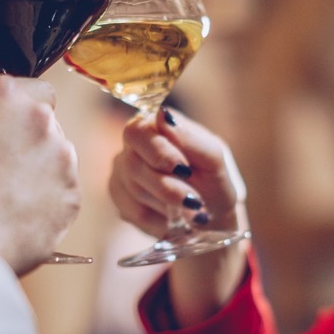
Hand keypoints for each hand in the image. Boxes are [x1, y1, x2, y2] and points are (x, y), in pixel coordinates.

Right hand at [0, 76, 80, 275]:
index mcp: (4, 95)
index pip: (35, 90)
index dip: (22, 114)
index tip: (10, 133)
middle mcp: (41, 118)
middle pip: (49, 127)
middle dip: (32, 145)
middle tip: (3, 175)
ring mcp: (62, 157)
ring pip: (60, 162)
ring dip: (43, 176)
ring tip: (6, 203)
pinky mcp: (72, 196)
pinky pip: (64, 196)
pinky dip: (49, 207)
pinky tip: (18, 219)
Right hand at [109, 107, 245, 236]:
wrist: (213, 215)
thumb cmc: (213, 180)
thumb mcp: (213, 158)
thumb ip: (189, 137)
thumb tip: (162, 114)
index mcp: (155, 126)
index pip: (137, 131)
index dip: (158, 152)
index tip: (184, 168)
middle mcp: (133, 146)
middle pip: (132, 164)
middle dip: (166, 186)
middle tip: (193, 199)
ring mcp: (122, 172)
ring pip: (134, 190)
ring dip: (169, 204)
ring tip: (192, 208)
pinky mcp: (121, 200)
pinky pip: (134, 213)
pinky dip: (161, 219)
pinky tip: (176, 217)